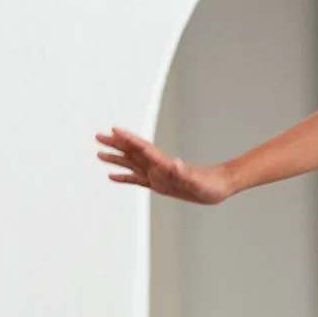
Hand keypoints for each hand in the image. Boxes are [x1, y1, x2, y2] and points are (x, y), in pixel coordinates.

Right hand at [96, 127, 232, 203]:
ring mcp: (157, 174)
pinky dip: (124, 177)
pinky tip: (112, 176)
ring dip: (116, 158)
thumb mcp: (198, 180)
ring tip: (99, 154)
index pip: (142, 148)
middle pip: (132, 152)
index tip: (113, 130)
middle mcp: (158, 167)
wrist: (219, 186)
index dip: (128, 139)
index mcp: (164, 164)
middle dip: (115, 144)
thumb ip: (184, 172)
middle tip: (98, 137)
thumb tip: (174, 163)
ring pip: (131, 164)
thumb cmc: (210, 184)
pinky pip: (137, 179)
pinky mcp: (159, 184)